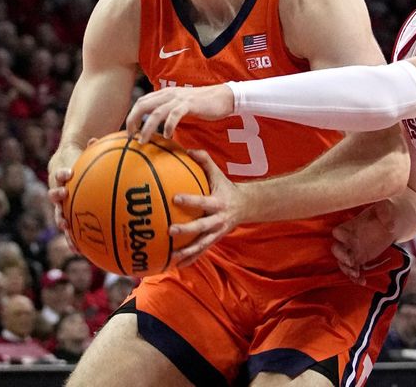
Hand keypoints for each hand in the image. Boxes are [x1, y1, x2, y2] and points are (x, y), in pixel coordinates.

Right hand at [47, 138, 97, 252]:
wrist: (64, 169)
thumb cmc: (78, 160)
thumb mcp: (82, 153)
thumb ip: (91, 149)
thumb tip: (97, 138)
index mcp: (60, 176)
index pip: (59, 173)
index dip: (62, 173)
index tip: (67, 173)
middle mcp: (58, 192)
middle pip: (55, 196)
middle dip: (59, 197)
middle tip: (64, 195)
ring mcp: (60, 206)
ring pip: (60, 216)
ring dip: (64, 223)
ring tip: (69, 231)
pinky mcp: (66, 217)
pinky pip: (70, 230)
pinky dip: (73, 240)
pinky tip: (80, 252)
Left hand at [126, 84, 234, 143]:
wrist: (222, 97)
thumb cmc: (202, 105)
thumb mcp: (181, 106)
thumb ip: (168, 112)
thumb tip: (156, 128)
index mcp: (164, 94)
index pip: (141, 101)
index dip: (132, 115)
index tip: (129, 131)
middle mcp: (168, 94)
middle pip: (142, 105)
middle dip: (133, 120)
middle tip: (130, 137)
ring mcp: (179, 98)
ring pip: (156, 112)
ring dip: (147, 128)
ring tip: (143, 141)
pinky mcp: (189, 104)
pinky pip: (174, 115)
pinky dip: (168, 126)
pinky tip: (167, 136)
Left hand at [169, 150, 244, 266]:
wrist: (245, 206)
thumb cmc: (225, 187)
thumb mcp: (218, 173)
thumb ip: (204, 161)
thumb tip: (187, 150)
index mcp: (218, 202)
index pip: (203, 202)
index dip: (190, 201)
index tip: (175, 198)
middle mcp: (218, 220)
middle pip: (202, 227)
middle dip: (186, 230)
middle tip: (170, 230)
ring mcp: (216, 232)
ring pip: (201, 244)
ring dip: (187, 252)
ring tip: (172, 257)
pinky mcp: (214, 240)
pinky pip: (201, 251)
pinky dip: (189, 259)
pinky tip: (174, 265)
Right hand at [331, 200, 395, 284]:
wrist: (391, 223)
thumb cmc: (385, 212)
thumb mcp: (386, 209)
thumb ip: (385, 212)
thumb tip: (390, 224)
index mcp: (351, 226)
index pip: (338, 232)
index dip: (341, 237)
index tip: (349, 241)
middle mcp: (349, 239)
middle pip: (337, 249)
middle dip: (341, 256)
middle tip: (352, 262)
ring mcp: (353, 251)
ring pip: (343, 263)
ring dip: (348, 270)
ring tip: (357, 275)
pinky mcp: (360, 259)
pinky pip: (354, 270)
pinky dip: (356, 278)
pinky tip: (363, 282)